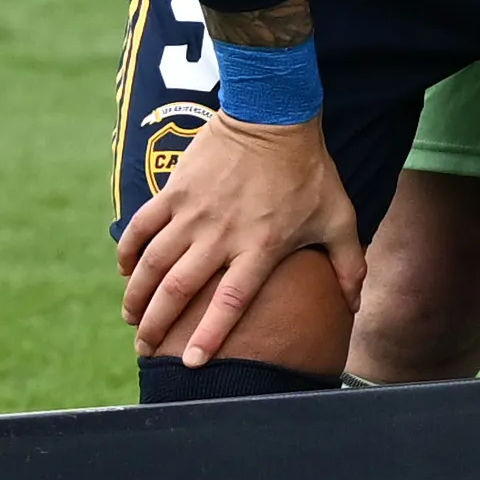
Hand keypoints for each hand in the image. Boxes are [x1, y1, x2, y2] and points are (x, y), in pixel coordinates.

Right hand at [115, 115, 360, 364]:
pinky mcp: (175, 190)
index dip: (209, 335)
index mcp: (260, 246)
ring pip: (154, 263)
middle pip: (180, 289)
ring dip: (137, 295)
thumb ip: (349, 265)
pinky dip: (128, 250)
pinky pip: (141, 226)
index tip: (191, 363)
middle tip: (145, 349)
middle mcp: (222, 234)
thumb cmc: (309, 171)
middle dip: (157, 324)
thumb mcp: (338, 218)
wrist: (274, 116)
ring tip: (130, 318)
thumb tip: (355, 307)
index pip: (231, 301)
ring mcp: (194, 212)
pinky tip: (124, 270)